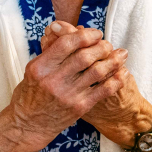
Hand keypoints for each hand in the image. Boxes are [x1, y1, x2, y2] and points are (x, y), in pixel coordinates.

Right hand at [42, 22, 151, 146]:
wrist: (28, 124)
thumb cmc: (31, 94)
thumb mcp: (33, 69)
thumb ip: (50, 50)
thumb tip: (64, 27)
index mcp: (41, 67)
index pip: (67, 43)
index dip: (85, 35)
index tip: (95, 34)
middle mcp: (54, 80)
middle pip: (85, 56)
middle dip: (102, 46)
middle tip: (108, 44)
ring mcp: (68, 95)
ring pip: (98, 71)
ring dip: (113, 60)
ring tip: (121, 54)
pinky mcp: (79, 107)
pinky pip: (103, 91)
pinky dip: (116, 80)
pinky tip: (123, 73)